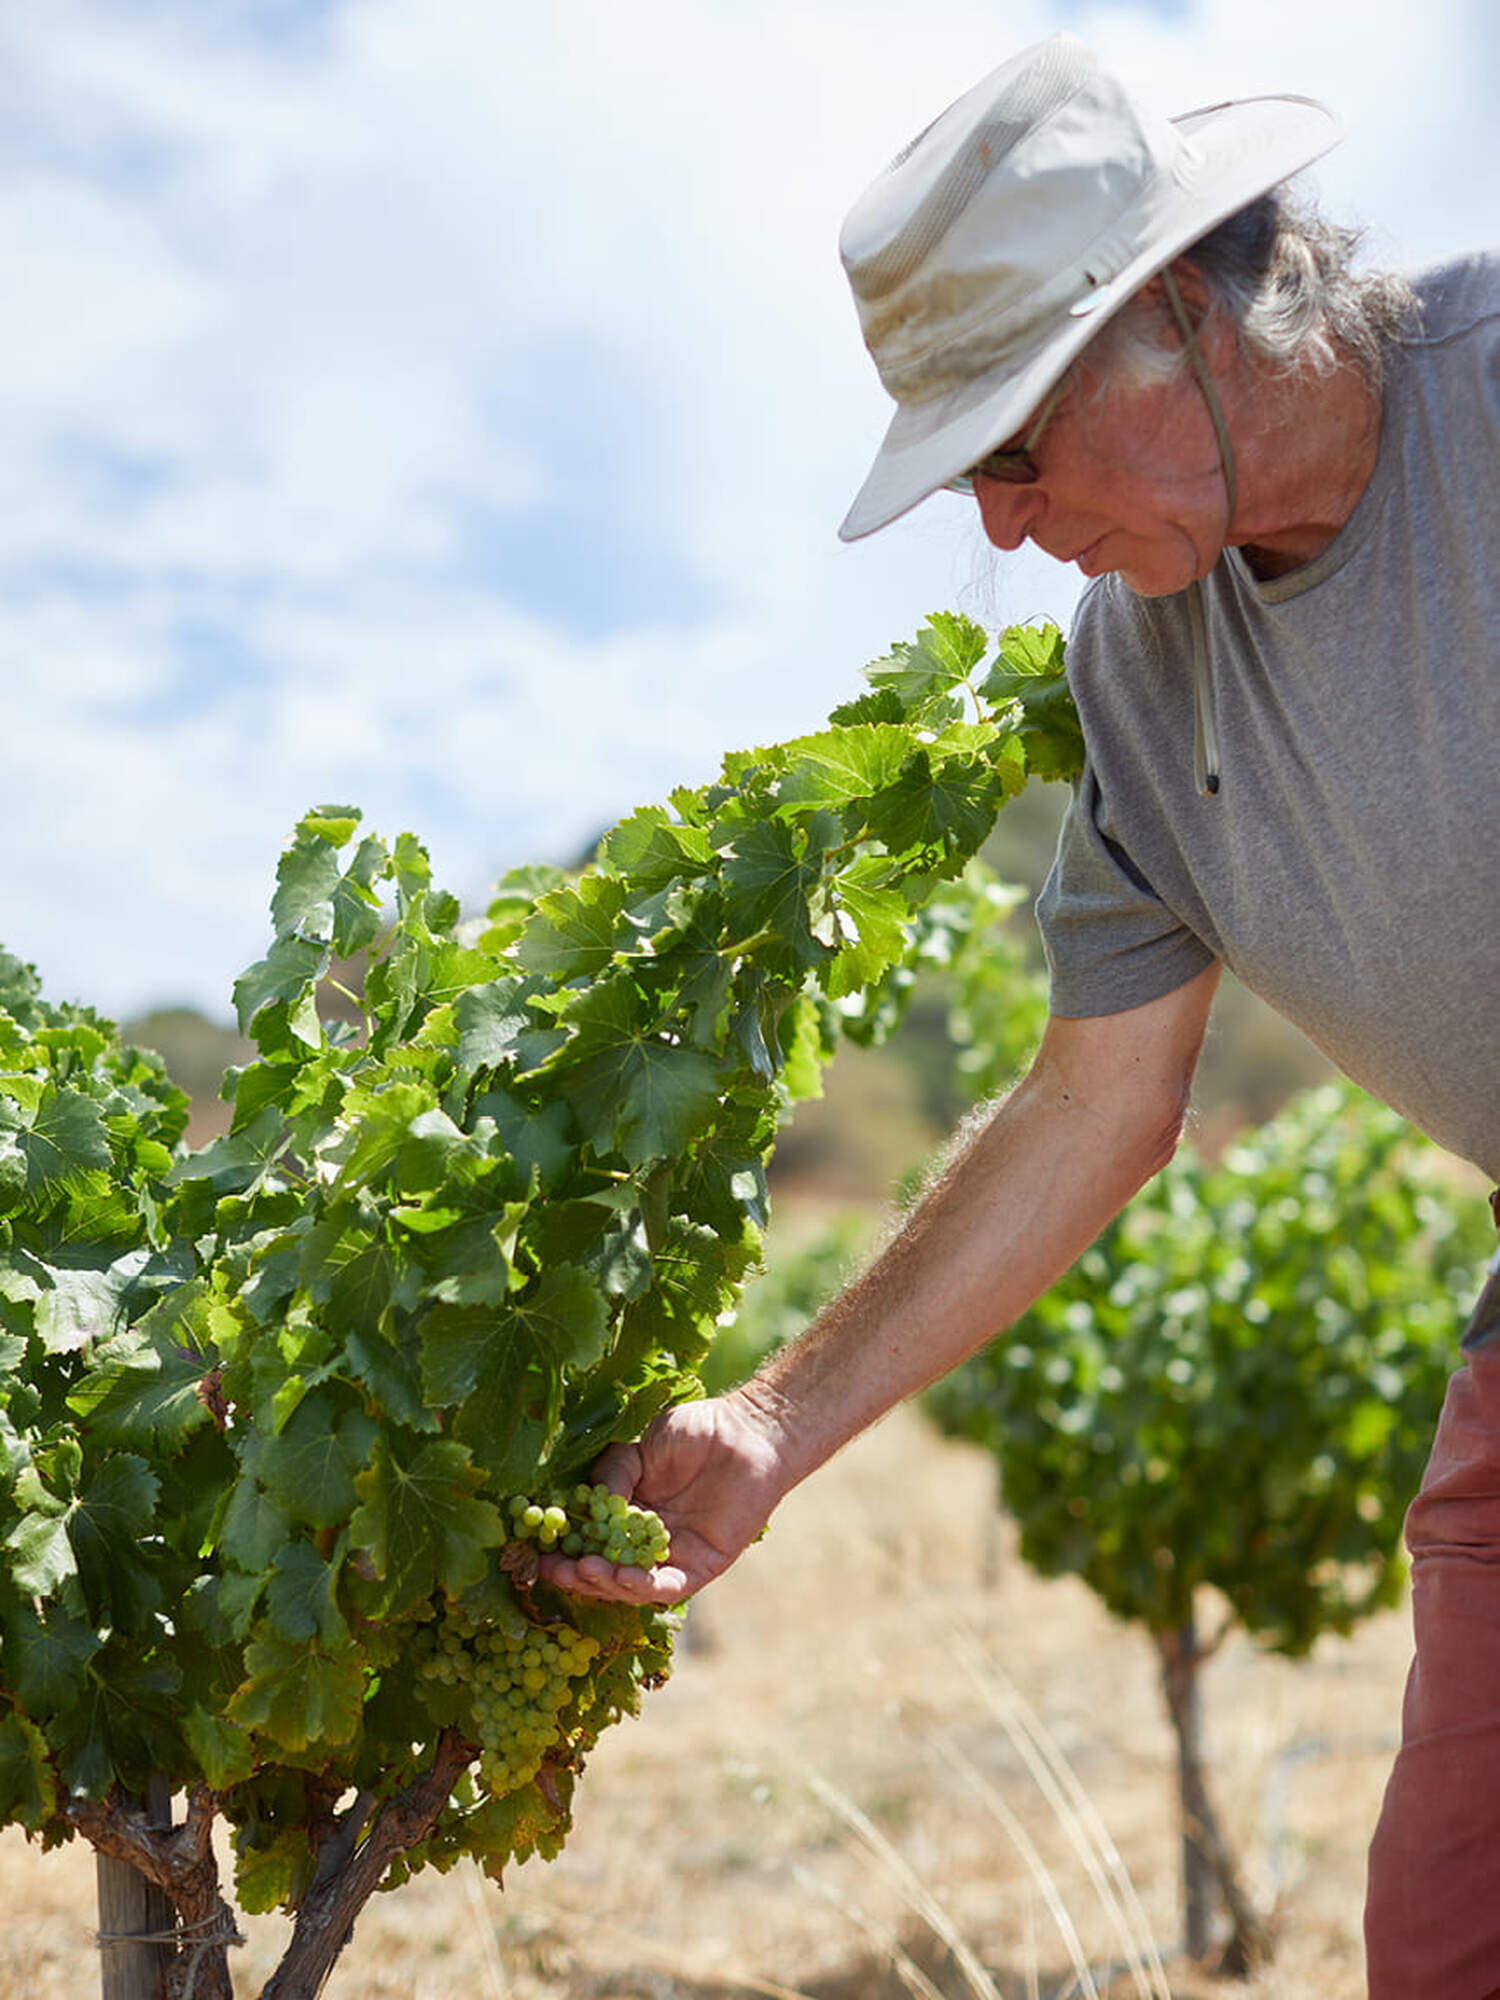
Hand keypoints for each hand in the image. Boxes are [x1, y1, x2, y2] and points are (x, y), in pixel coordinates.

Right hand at [537, 1385, 791, 1603]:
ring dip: (606, 1584)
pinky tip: (624, 1577)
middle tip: (554, 1569)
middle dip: (578, 1575)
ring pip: (634, 1587)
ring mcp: (675, 1557)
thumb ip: (614, 1475)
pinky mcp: (703, 1565)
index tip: (538, 1553)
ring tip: (585, 1569)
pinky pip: (670, 1587)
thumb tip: (591, 1505)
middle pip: (607, 1573)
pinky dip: (645, 1587)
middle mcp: (650, 1543)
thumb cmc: (697, 1432)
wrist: (749, 1432)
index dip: (565, 1551)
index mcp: (631, 1516)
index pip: (592, 1543)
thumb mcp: (640, 1448)